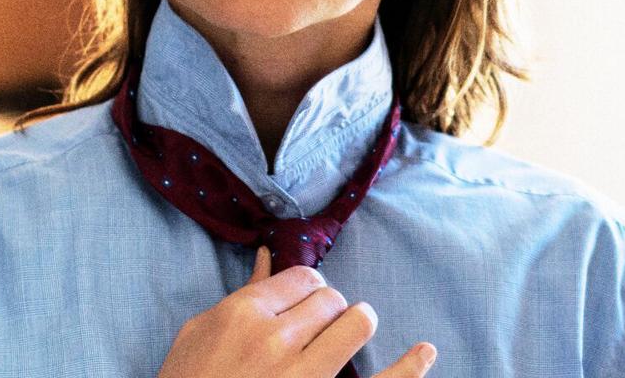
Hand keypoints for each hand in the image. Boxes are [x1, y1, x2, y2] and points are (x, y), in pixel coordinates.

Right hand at [157, 246, 435, 377]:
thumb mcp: (199, 335)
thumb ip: (239, 296)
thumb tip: (268, 257)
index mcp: (241, 314)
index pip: (302, 278)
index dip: (309, 289)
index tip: (305, 302)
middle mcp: (276, 338)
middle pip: (329, 298)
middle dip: (328, 308)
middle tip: (315, 327)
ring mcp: (301, 373)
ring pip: (354, 324)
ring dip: (355, 324)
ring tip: (350, 331)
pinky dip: (408, 368)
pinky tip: (425, 352)